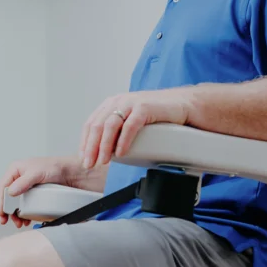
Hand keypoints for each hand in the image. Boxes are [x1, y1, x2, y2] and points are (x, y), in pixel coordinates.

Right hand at [0, 156, 75, 227]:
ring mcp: (25, 187)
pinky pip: (24, 205)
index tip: (3, 213)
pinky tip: (26, 219)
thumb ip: (23, 182)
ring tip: (19, 223)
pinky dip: (23, 214)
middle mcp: (18, 178)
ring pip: (15, 203)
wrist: (70, 172)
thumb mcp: (37, 173)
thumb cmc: (54, 167)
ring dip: (15, 214)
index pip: (3, 187)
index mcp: (15, 170)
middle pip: (7, 197)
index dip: (1, 201)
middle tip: (8, 221)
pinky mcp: (33, 194)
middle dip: (8, 210)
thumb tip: (11, 192)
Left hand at [80, 88, 195, 169]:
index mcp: (112, 104)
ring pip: (110, 126)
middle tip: (89, 164)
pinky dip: (123, 141)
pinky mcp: (144, 107)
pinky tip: (121, 153)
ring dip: (104, 146)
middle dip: (91, 147)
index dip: (84, 142)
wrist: (182, 105)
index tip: (84, 159)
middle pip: (97, 126)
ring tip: (103, 161)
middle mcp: (118, 101)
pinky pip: (130, 126)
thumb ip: (118, 131)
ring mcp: (131, 103)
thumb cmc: (157, 116)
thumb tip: (104, 153)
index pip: (91, 124)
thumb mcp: (131, 121)